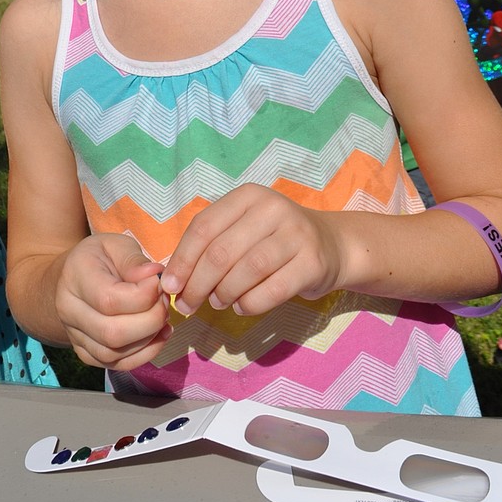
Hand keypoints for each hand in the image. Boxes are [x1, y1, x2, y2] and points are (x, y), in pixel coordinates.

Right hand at [57, 233, 169, 369]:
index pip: (109, 300)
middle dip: (150, 320)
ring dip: (149, 339)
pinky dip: (144, 354)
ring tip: (162, 316)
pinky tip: (158, 335)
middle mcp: (69, 310)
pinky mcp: (86, 354)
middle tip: (164, 301)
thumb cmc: (100, 258)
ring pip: (114, 354)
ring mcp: (74, 336)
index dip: (144, 296)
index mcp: (75, 277)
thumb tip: (155, 278)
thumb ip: (134, 260)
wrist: (72, 278)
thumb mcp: (116, 245)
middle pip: (112, 333)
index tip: (159, 282)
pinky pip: (116, 365)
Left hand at [160, 185, 341, 317]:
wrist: (331, 245)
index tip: (170, 287)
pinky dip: (249, 304)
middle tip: (187, 305)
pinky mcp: (313, 262)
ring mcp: (296, 234)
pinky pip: (271, 291)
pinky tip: (242, 305)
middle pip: (221, 252)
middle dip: (197, 285)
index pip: (204, 227)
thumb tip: (173, 280)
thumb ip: (211, 245)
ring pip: (246, 272)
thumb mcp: (243, 227)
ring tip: (218, 302)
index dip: (182, 260)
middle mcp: (273, 208)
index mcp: (248, 196)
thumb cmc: (274, 239)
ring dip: (223, 295)